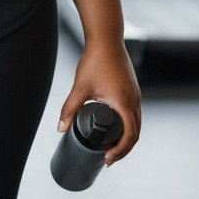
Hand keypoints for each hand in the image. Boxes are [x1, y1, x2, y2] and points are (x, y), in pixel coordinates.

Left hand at [57, 38, 140, 165]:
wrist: (106, 39)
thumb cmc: (95, 61)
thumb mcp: (80, 87)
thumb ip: (69, 108)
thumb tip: (61, 128)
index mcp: (124, 102)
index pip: (129, 135)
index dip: (120, 151)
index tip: (107, 159)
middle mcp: (134, 100)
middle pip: (136, 133)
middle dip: (124, 149)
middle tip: (108, 159)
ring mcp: (136, 94)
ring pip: (137, 123)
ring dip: (127, 138)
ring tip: (112, 148)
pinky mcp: (133, 90)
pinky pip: (135, 114)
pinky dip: (129, 126)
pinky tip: (119, 129)